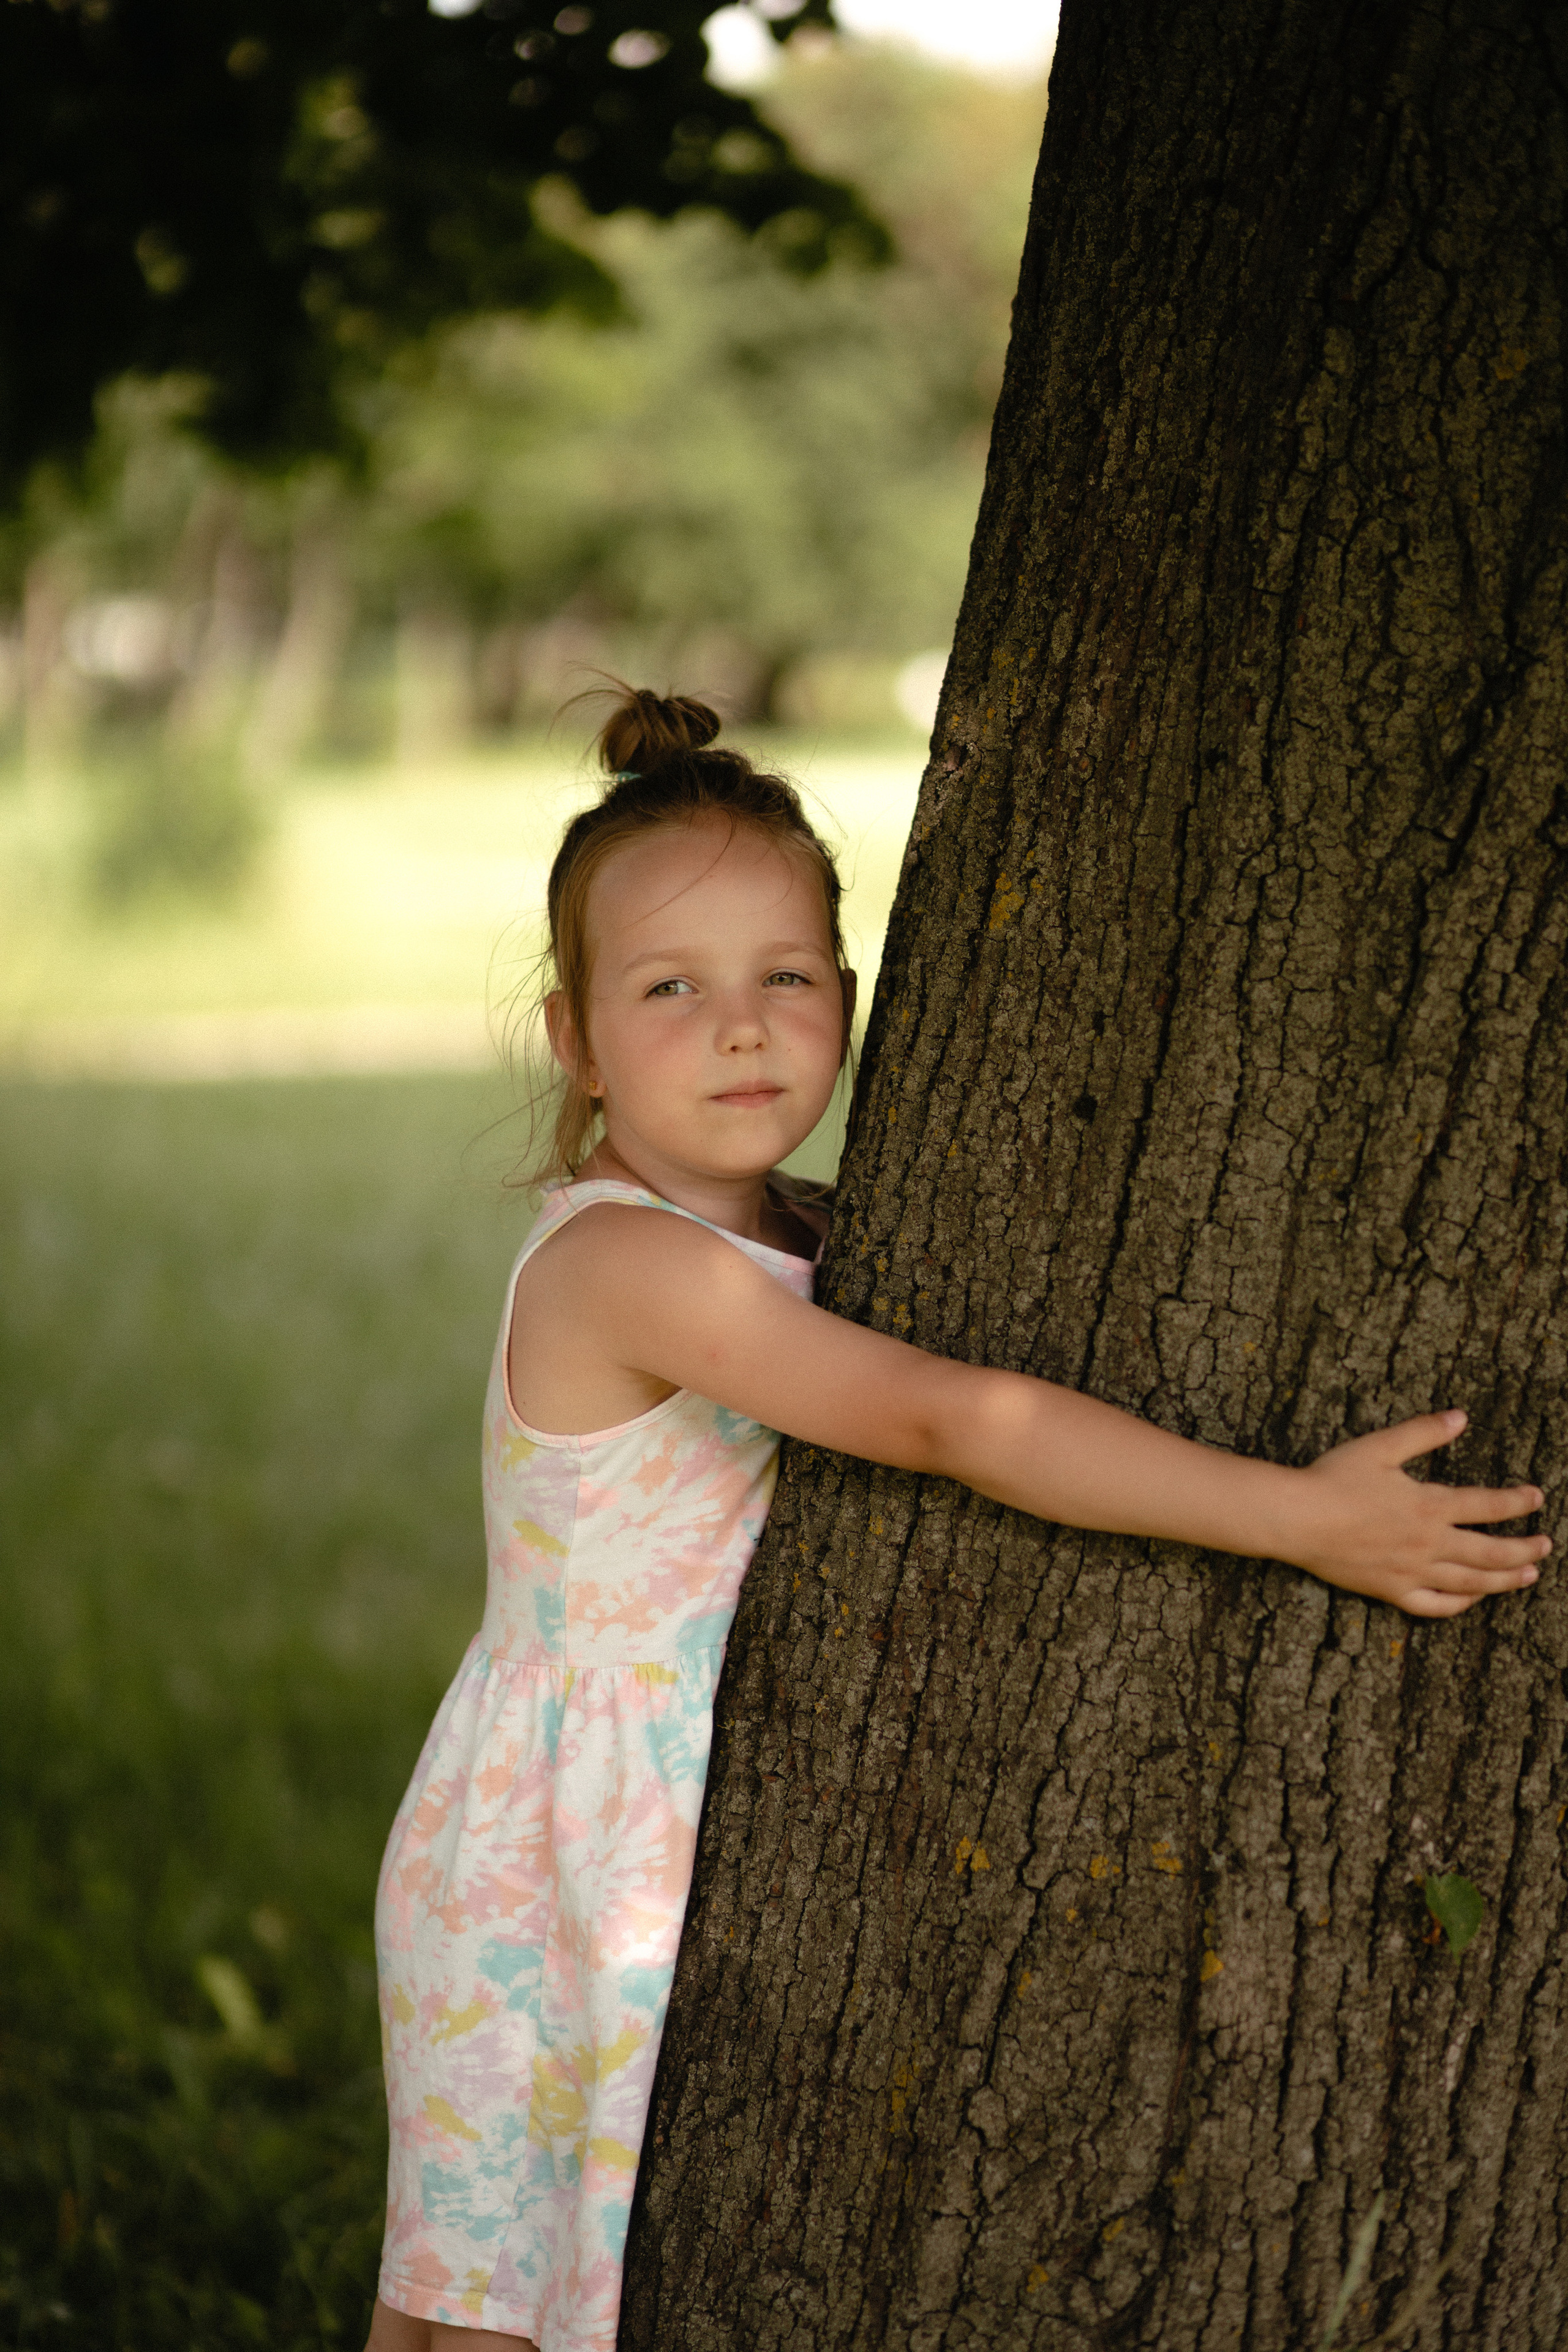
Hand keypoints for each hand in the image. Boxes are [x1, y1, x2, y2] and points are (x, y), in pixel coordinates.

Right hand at [1290, 1410, 1548, 1617]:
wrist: (1296, 1519)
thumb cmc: (1333, 1478)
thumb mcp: (1381, 1446)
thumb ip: (1424, 1432)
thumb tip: (1461, 1417)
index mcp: (1428, 1505)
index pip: (1486, 1505)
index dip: (1517, 1502)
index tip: (1537, 1498)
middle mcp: (1428, 1543)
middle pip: (1489, 1551)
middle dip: (1523, 1548)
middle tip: (1545, 1546)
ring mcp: (1411, 1572)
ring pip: (1470, 1582)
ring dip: (1505, 1579)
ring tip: (1528, 1576)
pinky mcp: (1390, 1590)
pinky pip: (1434, 1606)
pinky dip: (1459, 1604)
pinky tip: (1473, 1599)